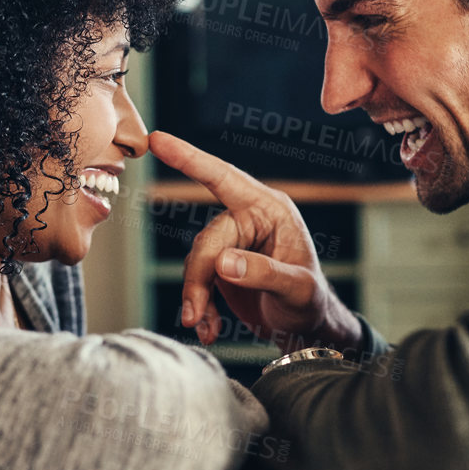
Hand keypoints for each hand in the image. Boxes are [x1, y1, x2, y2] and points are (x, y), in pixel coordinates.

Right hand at [147, 131, 361, 351]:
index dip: (190, 159)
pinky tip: (209, 328)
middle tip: (193, 315)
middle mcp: (250, 220)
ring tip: (202, 326)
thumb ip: (264, 272)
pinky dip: (199, 306)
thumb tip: (223, 261)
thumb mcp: (297, 289)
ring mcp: (234, 243)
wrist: (307, 329)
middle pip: (207, 241)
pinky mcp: (223, 266)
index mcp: (270, 210)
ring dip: (196, 297)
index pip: (225, 179)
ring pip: (198, 263)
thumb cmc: (311, 303)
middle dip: (198, 279)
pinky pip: (199, 280)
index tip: (157, 140)